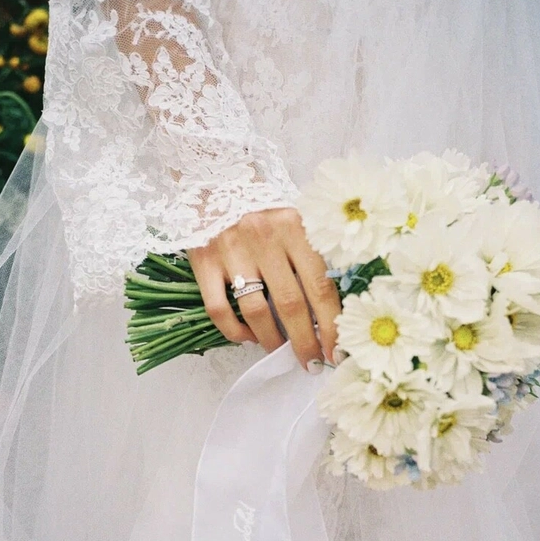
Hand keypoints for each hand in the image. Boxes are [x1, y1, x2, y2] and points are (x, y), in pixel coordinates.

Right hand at [188, 208, 340, 371]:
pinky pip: (219, 310)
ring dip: (271, 340)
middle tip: (311, 362)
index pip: (320, 286)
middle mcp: (264, 237)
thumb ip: (313, 255)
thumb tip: (330, 312)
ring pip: (256, 312)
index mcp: (295, 227)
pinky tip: (248, 337)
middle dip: (304, 341)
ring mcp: (231, 249)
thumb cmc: (264, 208)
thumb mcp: (296, 221)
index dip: (330, 325)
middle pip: (291, 304)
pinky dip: (235, 331)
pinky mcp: (203, 260)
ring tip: (280, 351)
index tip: (336, 352)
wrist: (215, 178)